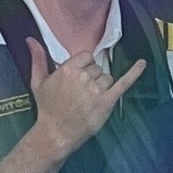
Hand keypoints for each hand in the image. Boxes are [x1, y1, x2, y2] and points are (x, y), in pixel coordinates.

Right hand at [6, 42, 142, 172]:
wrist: (56, 133)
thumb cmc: (47, 107)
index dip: (84, 67)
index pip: (87, 57)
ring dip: (101, 86)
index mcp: (68, 69)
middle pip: (97, 68)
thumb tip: (30, 39)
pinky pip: (123, 83)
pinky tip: (142, 63)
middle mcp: (83, 77)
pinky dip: (134, 73)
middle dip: (91, 78)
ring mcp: (96, 90)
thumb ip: (38, 58)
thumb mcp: (38, 81)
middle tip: (80, 94)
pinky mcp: (107, 102)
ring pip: (107, 78)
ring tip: (89, 100)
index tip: (78, 79)